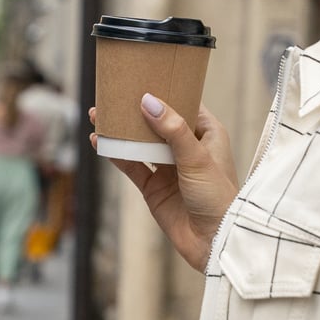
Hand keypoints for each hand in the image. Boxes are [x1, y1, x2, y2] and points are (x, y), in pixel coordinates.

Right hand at [90, 95, 238, 271]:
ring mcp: (169, 168)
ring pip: (140, 142)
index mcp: (208, 135)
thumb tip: (149, 101)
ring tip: (100, 114)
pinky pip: (131, 165)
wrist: (216, 243)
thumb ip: (173, 130)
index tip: (144, 75)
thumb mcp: (198, 158)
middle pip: (157, 122)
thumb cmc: (219, 198)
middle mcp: (187, 149)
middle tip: (114, 93)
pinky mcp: (154, 187)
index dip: (166, 91)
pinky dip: (115, 154)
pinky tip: (100, 142)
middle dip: (136, 109)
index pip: (184, 104)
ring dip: (122, 130)